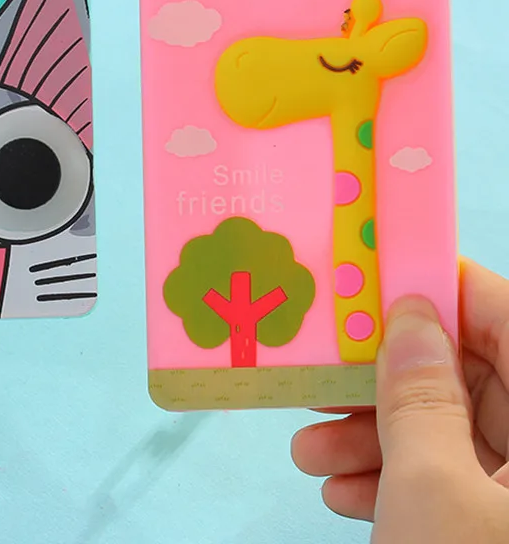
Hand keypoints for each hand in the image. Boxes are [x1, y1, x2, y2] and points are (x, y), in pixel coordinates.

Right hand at [291, 258, 508, 541]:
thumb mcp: (432, 489)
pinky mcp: (491, 522)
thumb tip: (406, 321)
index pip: (505, 320)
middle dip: (384, 382)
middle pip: (464, 380)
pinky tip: (342, 490)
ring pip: (444, 433)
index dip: (442, 291)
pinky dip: (388, 481)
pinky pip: (442, 481)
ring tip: (312, 450)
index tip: (376, 281)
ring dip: (370, 437)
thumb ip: (417, 398)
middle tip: (325, 373)